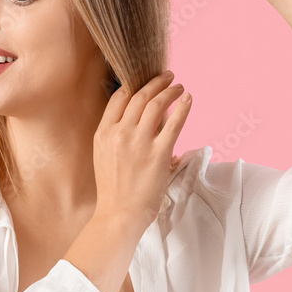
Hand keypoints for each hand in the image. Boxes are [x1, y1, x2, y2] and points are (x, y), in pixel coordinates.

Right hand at [94, 71, 191, 231]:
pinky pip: (174, 123)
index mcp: (104, 133)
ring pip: (156, 104)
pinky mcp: (159, 153)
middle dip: (155, 82)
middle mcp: (120, 133)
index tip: (145, 82)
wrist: (119, 214)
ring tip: (179, 87)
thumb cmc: (114, 190)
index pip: (119, 98)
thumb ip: (115, 136)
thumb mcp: (103, 156)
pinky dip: (183, 107)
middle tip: (167, 77)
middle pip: (140, 96)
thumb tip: (134, 120)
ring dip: (170, 91)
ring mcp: (139, 142)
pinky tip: (188, 99)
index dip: (135, 85)